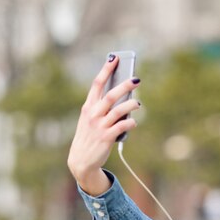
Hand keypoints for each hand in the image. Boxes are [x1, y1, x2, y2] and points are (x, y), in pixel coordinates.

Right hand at [67, 55, 140, 194]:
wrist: (81, 161)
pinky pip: (122, 126)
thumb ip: (104, 109)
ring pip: (119, 110)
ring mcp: (99, 126)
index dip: (106, 70)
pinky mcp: (107, 137)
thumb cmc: (90, 137)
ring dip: (131, 105)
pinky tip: (134, 122)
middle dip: (125, 85)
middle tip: (137, 79)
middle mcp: (93, 114)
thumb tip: (125, 98)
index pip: (97, 84)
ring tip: (138, 104)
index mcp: (88, 107)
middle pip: (111, 95)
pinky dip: (130, 123)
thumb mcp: (91, 120)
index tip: (114, 58)